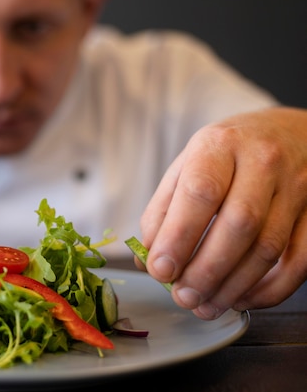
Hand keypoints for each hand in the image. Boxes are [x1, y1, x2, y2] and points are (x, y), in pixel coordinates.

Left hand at [138, 107, 306, 319]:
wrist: (289, 133)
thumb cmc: (227, 154)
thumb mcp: (187, 165)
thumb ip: (163, 209)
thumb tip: (148, 260)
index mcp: (220, 145)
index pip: (201, 191)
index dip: (179, 236)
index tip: (160, 269)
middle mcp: (263, 162)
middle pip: (238, 224)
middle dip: (206, 270)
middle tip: (182, 297)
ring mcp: (296, 188)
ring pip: (268, 248)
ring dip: (233, 286)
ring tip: (204, 306)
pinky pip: (298, 261)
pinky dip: (268, 290)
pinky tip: (240, 299)